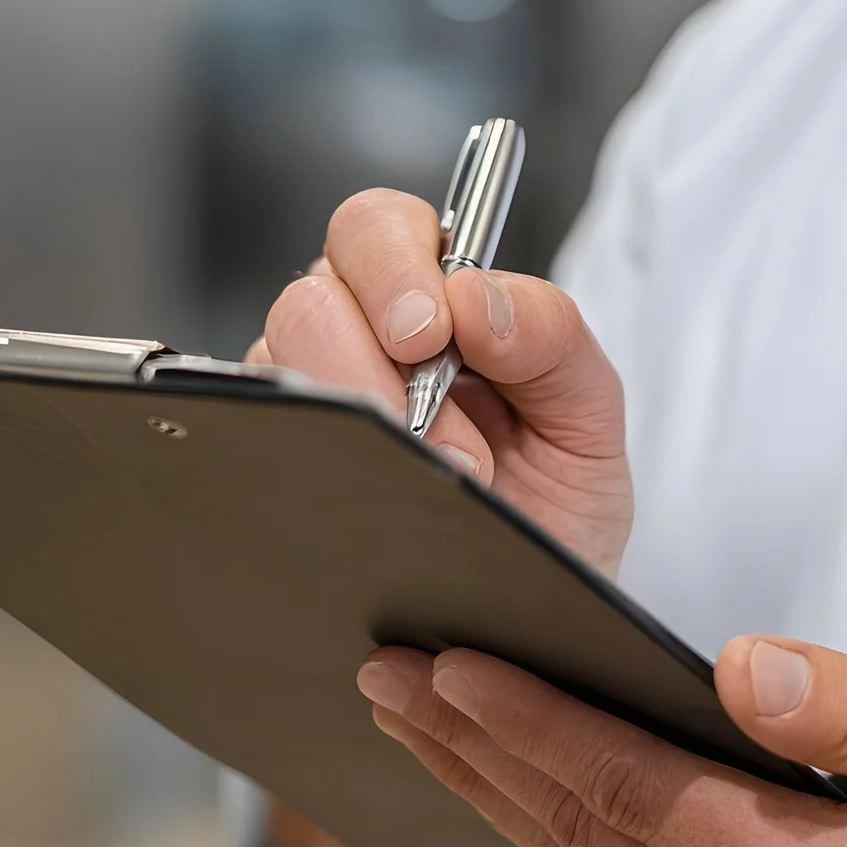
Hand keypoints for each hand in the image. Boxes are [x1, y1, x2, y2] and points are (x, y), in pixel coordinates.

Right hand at [256, 189, 634, 575]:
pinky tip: (374, 503)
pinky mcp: (277, 471)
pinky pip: (259, 446)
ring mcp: (308, 407)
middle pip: (311, 295)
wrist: (530, 618)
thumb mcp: (586, 418)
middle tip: (424, 422)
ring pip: (275, 369)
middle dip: (368, 355)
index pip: (375, 228)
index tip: (431, 329)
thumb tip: (476, 295)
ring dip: (361, 422)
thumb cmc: (555, 506)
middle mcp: (354, 340)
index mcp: (431, 299)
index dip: (393, 263)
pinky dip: (319, 469)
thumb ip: (553, 337)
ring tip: (437, 479)